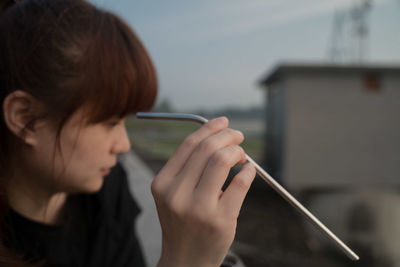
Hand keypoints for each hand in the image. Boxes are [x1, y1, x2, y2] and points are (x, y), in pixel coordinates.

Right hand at [152, 117, 255, 266]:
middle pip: (207, 149)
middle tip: (238, 136)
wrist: (185, 261)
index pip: (188, 145)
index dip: (209, 128)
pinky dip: (249, 170)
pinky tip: (249, 169)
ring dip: (237, 150)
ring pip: (222, 161)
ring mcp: (198, 208)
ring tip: (241, 153)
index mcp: (163, 184)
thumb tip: (216, 136)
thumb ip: (188, 167)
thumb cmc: (183, 223)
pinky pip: (240, 183)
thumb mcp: (173, 194)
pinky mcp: (220, 220)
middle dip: (227, 135)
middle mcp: (176, 194)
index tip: (223, 122)